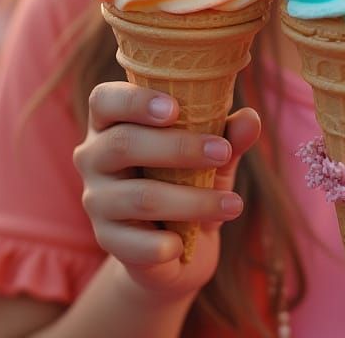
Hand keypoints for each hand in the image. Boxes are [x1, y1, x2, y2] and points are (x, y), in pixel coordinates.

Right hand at [72, 82, 260, 300]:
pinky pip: (131, 244)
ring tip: (233, 204)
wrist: (178, 244)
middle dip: (178, 147)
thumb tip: (251, 119)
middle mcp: (94, 156)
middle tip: (221, 152)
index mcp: (112, 121)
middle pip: (123, 144)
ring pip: (139, 196)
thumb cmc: (191, 177)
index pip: (105, 100)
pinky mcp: (106, 240)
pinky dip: (162, 244)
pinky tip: (183, 245)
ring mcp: (96, 200)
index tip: (175, 108)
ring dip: (191, 201)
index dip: (135, 101)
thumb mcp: (213, 154)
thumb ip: (229, 135)